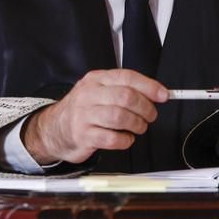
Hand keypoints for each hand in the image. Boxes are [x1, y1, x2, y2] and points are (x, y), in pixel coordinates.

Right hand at [22, 69, 167, 164]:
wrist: (54, 129)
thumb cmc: (85, 110)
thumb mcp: (100, 91)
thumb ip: (125, 89)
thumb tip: (157, 93)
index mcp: (96, 80)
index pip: (127, 77)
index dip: (149, 86)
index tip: (164, 95)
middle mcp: (88, 95)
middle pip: (126, 97)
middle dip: (145, 108)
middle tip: (150, 116)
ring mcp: (84, 115)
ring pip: (120, 117)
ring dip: (137, 125)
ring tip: (138, 128)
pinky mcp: (83, 136)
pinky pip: (111, 139)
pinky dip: (125, 140)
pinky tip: (125, 138)